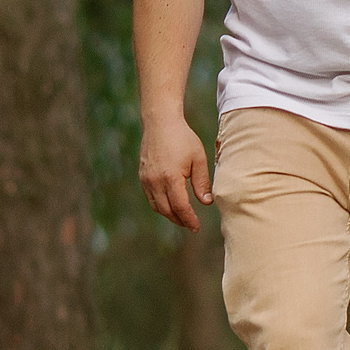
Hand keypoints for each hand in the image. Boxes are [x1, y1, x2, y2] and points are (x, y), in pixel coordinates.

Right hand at [139, 112, 212, 231]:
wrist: (160, 122)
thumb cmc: (182, 138)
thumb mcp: (198, 159)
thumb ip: (202, 182)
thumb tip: (206, 203)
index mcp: (170, 178)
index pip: (180, 207)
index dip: (189, 219)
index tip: (196, 227)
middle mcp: (155, 181)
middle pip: (167, 210)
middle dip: (179, 220)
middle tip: (191, 225)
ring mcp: (146, 179)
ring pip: (156, 206)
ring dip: (169, 215)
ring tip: (182, 218)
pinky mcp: (142, 176)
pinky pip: (150, 197)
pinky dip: (160, 205)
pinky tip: (170, 205)